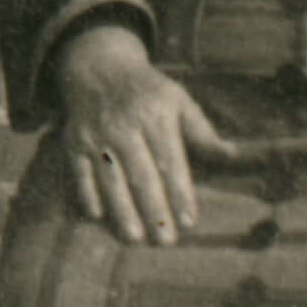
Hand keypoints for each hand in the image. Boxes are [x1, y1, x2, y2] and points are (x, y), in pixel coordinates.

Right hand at [53, 20, 227, 245]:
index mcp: (156, 115)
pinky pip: (79, 171)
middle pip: (140, 173)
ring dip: (121, 209)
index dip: (179, 192)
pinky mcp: (74, 141)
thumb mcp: (178, 101)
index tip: (189, 222)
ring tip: (135, 238)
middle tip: (166, 241)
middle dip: (153, 209)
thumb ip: (202, 132)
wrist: (98, 65)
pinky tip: (97, 217)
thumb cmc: (147, 92)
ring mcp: (96, 133)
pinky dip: (86, 193)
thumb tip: (233, 155)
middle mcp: (124, 124)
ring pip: (110, 177)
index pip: (170, 160)